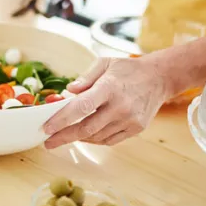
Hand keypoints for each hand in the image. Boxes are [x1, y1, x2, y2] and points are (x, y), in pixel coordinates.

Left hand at [42, 56, 173, 147]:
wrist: (159, 78)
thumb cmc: (128, 69)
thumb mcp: (104, 63)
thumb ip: (85, 78)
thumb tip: (68, 91)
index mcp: (109, 87)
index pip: (81, 107)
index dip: (62, 119)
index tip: (46, 127)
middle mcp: (120, 106)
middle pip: (86, 128)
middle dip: (64, 136)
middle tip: (48, 141)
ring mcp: (130, 120)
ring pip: (96, 137)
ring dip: (78, 138)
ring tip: (64, 135)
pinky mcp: (136, 129)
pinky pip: (109, 140)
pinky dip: (94, 139)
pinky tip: (84, 135)